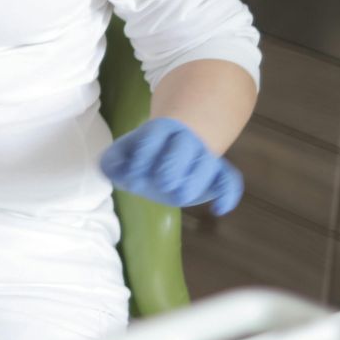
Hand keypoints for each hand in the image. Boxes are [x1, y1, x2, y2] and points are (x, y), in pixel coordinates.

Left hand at [100, 117, 241, 213]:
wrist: (178, 138)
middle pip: (181, 151)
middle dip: (167, 170)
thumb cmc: (144, 150)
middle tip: (159, 183)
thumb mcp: (126, 149)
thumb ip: (113, 159)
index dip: (142, 156)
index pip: (153, 138)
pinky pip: (230, 180)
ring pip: (206, 166)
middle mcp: (186, 140)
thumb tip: (108, 170)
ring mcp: (204, 155)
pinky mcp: (218, 172)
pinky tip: (217, 210)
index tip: (131, 175)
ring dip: (192, 184)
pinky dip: (228, 195)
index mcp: (160, 130)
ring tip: (177, 195)